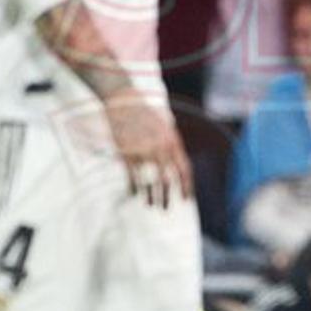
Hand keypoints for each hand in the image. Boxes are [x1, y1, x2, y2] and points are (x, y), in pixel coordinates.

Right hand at [104, 89, 191, 207]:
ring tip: (150, 205)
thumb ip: (171, 145)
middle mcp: (160, 148)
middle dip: (167, 197)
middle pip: (167, 180)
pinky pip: (132, 177)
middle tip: (165, 209)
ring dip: (150, 196)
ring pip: (149, 182)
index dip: (186, 186)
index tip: (186, 199)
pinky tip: (134, 194)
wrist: (124, 101)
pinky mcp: (127, 153)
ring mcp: (143, 151)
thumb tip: (178, 165)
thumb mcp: (164, 127)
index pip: (184, 169)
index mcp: (172, 141)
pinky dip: (133, 188)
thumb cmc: (145, 114)